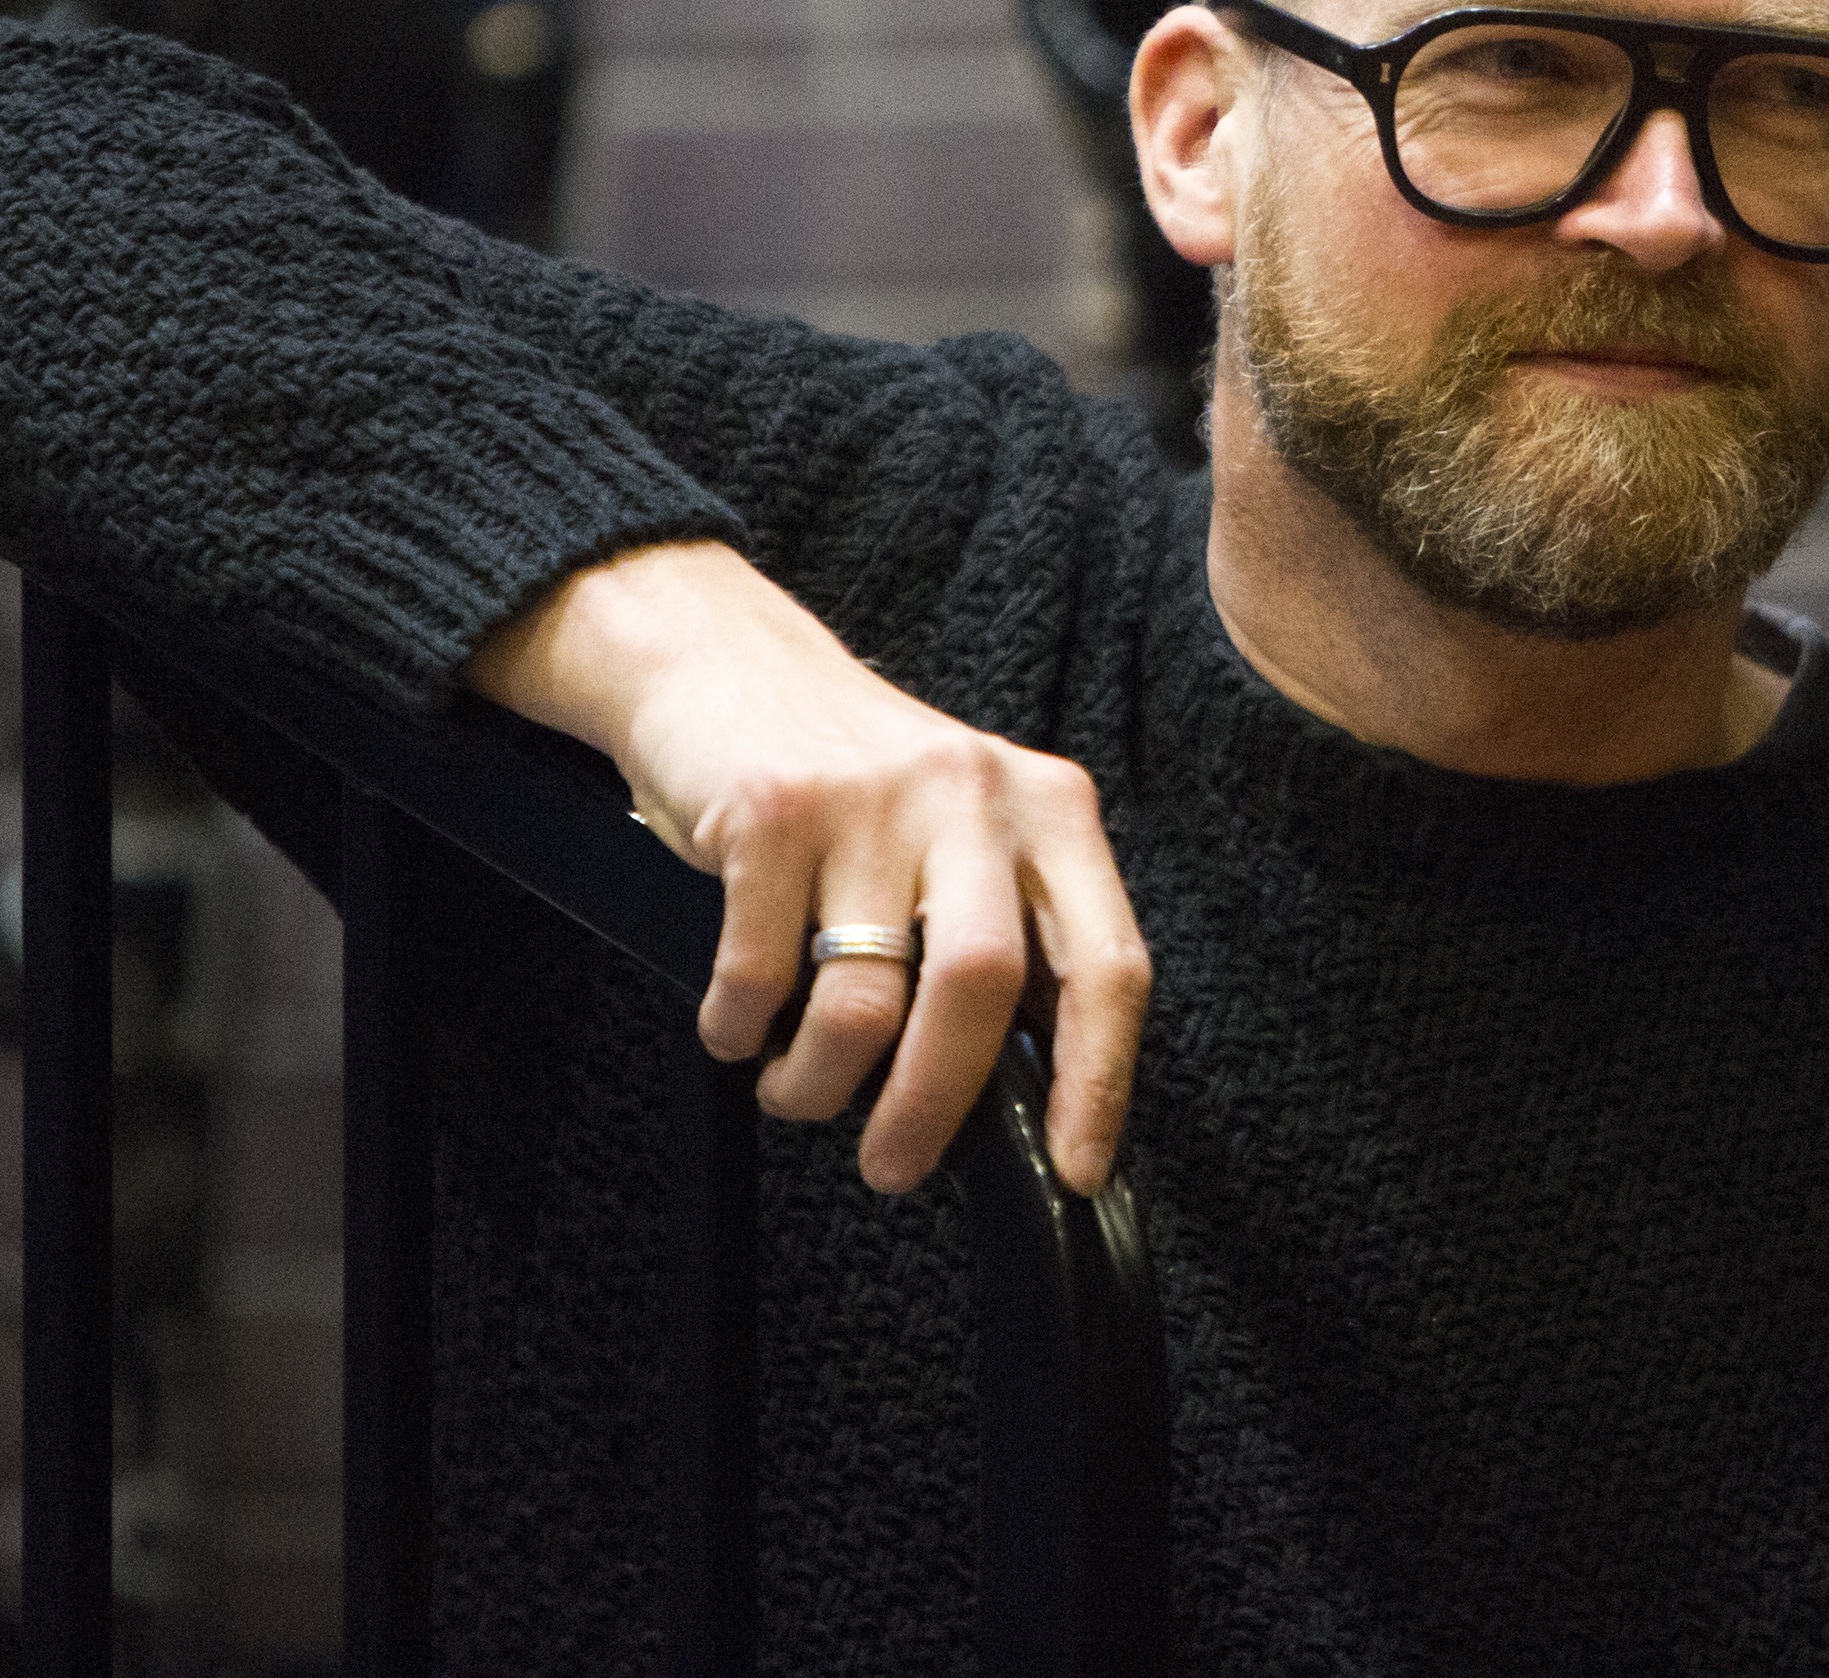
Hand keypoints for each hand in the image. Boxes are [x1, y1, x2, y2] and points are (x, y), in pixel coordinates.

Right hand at [460, 540, 1149, 1198]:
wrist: (722, 658)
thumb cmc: (854, 781)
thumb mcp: (961, 834)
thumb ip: (1005, 934)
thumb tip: (1027, 1098)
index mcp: (1048, 811)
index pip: (1106, 964)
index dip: (1099, 1082)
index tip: (1074, 1169)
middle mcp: (972, 794)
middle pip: (980, 988)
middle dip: (932, 1105)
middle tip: (892, 1166)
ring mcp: (869, 797)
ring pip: (863, 999)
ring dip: (818, 1082)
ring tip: (796, 1088)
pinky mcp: (771, 808)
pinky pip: (758, 972)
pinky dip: (740, 1030)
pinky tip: (735, 1026)